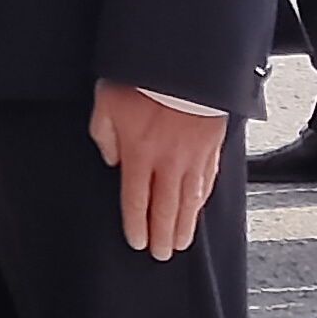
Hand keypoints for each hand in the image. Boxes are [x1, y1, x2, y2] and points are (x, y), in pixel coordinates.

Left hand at [88, 83, 228, 261]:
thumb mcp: (105, 103)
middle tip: (163, 255)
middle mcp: (168, 162)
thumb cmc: (142, 79)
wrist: (184, 62)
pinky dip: (203, 198)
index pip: (136, 200)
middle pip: (165, 208)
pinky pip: (208, 180)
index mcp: (139, 154)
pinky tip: (200, 207)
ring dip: (186, 224)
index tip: (138, 242)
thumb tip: (112, 159)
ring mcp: (194, 156)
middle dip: (163, 235)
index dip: (137, 224)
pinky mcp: (212, 146)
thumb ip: (104, 135)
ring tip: (182, 242)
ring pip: (190, 200)